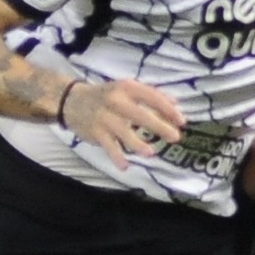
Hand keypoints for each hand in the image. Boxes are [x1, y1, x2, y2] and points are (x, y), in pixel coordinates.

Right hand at [62, 77, 187, 170]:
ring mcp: (105, 117)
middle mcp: (116, 101)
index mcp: (127, 88)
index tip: (182, 121)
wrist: (72, 100)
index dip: (168, 110)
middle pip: (140, 115)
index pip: (152, 97)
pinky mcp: (95, 132)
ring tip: (151, 153)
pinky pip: (108, 146)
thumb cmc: (106, 95)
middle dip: (159, 126)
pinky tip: (125, 166)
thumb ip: (151, 95)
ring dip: (137, 144)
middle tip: (175, 137)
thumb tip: (175, 105)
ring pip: (124, 132)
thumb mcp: (127, 89)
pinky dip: (116, 156)